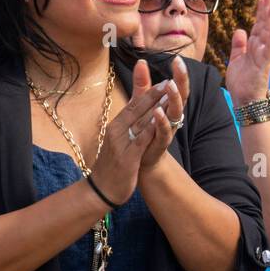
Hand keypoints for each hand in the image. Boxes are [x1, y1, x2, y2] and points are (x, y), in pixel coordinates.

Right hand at [89, 62, 170, 201]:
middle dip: (153, 95)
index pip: (133, 105)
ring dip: (155, 108)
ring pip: (140, 121)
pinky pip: (140, 140)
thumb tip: (137, 113)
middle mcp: (116, 131)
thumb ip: (128, 125)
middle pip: (136, 109)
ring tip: (169, 96)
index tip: (163, 80)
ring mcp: (121, 143)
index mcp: (115, 126)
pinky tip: (160, 120)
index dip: (148, 92)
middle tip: (169, 81)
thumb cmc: (112, 165)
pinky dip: (150, 128)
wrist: (100, 189)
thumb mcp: (118, 141)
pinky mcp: (127, 157)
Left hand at [133, 56, 188, 171]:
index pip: (178, 87)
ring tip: (171, 85)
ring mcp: (168, 130)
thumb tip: (141, 60)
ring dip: (174, 99)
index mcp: (170, 106)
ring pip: (175, 113)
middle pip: (182, 97)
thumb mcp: (142, 104)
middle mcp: (173, 117)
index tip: (177, 59)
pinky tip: (157, 111)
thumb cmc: (145, 129)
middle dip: (182, 81)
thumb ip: (143, 84)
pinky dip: (161, 121)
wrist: (141, 160)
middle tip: (179, 66)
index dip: (179, 74)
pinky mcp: (160, 143)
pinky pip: (163, 132)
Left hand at [225, 0, 269, 104]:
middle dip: (267, 9)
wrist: (245, 101)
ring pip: (268, 35)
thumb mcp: (236, 59)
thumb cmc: (242, 82)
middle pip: (264, 25)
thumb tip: (239, 30)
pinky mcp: (263, 66)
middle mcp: (261, 49)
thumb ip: (239, 45)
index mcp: (254, 47)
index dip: (260, 11)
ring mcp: (263, 57)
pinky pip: (268, 50)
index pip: (258, 25)